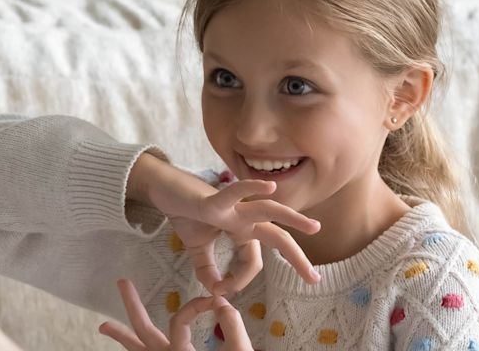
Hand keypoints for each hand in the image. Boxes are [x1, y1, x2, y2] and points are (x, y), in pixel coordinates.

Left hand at [97, 279, 250, 350]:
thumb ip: (233, 329)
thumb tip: (221, 302)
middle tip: (122, 282)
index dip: (194, 305)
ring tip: (103, 326)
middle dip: (132, 305)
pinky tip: (131, 348)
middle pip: (143, 330)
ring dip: (122, 337)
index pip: (180, 320)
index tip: (214, 301)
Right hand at [171, 180, 321, 295]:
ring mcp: (231, 208)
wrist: (164, 189)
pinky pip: (234, 193)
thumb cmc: (184, 213)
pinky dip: (251, 188)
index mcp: (242, 231)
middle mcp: (243, 219)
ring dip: (292, 218)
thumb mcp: (198, 249)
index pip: (252, 263)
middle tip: (315, 279)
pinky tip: (270, 186)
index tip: (221, 291)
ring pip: (268, 211)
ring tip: (314, 227)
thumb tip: (215, 291)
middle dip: (297, 258)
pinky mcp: (213, 200)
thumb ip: (208, 270)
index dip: (238, 281)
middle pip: (277, 238)